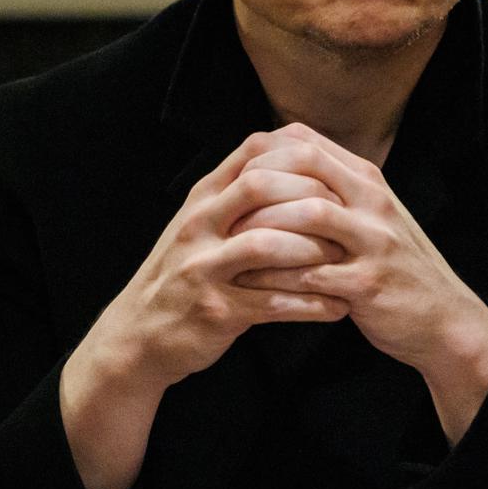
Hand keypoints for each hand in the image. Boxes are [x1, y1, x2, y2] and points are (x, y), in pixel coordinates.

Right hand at [61, 129, 348, 488]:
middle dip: (311, 197)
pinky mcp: (215, 311)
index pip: (252, 153)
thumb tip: (285, 158)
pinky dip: (310, 304)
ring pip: (267, 245)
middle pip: (259, 188)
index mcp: (202, 199)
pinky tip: (339, 308)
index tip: (337, 173)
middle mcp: (199, 226)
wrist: (137, 336)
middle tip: (350, 214)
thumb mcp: (199, 225)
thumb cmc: (182, 276)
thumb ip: (235, 194)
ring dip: (314, 251)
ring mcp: (204, 268)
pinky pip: (272, 303)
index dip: (299, 155)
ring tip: (349, 259)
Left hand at [228, 123, 487, 442]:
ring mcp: (374, 241)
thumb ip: (334, 190)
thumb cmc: (395, 267)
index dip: (260, 153)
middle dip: (256, 184)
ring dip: (263, 228)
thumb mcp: (371, 217)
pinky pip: (312, 274)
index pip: (306, 141)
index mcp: (367, 181)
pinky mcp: (369, 284)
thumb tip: (279, 165)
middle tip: (219, 207)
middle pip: (306, 166)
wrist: (445, 319)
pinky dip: (276, 277)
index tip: (229, 177)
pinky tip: (247, 285)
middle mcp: (372, 202)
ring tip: (228, 244)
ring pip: (308, 215)